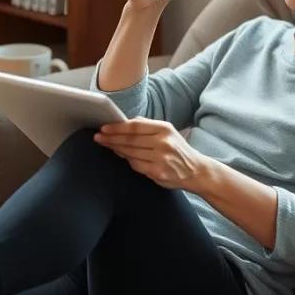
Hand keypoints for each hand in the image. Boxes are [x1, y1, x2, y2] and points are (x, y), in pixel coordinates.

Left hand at [93, 118, 215, 192]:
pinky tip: (121, 155)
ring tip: (106, 145)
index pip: (135, 126)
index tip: (103, 128)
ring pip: (130, 153)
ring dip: (116, 149)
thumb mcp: (167, 132)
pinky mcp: (158, 172)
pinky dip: (127, 160)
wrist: (196, 170)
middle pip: (130, 140)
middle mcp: (163, 142)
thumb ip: (147, 126)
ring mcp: (161, 158)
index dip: (116, 127)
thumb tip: (124, 122)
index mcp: (164, 129)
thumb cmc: (177, 150)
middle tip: (98, 137)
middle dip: (111, 138)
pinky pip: (136, 165)